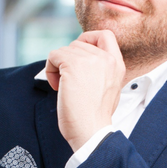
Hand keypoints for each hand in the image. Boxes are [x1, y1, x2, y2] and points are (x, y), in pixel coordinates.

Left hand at [45, 30, 124, 151]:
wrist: (92, 132)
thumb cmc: (95, 118)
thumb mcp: (109, 88)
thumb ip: (101, 71)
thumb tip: (82, 61)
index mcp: (117, 64)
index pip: (105, 35)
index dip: (88, 39)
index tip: (78, 56)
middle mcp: (106, 59)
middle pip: (78, 43)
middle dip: (68, 60)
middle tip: (69, 82)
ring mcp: (89, 60)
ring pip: (63, 50)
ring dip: (58, 67)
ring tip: (63, 87)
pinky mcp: (72, 65)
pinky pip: (53, 56)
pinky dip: (50, 70)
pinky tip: (57, 87)